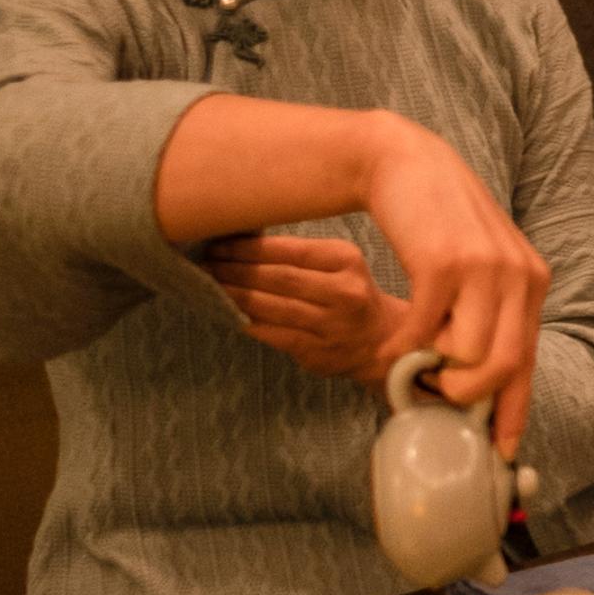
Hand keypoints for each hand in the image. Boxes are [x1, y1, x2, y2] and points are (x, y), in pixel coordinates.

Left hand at [203, 233, 396, 384]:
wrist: (384, 341)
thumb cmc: (352, 295)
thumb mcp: (340, 264)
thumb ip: (302, 255)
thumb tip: (243, 242)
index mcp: (346, 260)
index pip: (290, 250)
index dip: (249, 248)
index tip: (221, 243)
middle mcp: (343, 292)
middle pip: (278, 278)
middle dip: (237, 269)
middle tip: (208, 262)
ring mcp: (331, 325)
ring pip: (272, 306)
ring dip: (235, 294)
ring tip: (212, 284)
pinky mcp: (318, 352)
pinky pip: (273, 333)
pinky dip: (248, 321)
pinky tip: (229, 311)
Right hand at [354, 119, 552, 456]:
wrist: (405, 165)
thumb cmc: (437, 225)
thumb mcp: (478, 268)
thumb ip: (484, 315)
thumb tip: (470, 379)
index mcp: (531, 282)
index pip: (530, 360)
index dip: (514, 410)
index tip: (502, 450)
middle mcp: (518, 276)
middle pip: (504, 368)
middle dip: (467, 396)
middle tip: (436, 394)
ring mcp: (484, 269)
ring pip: (468, 356)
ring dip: (433, 370)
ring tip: (413, 357)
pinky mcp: (443, 263)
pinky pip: (424, 332)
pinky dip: (401, 349)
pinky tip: (391, 344)